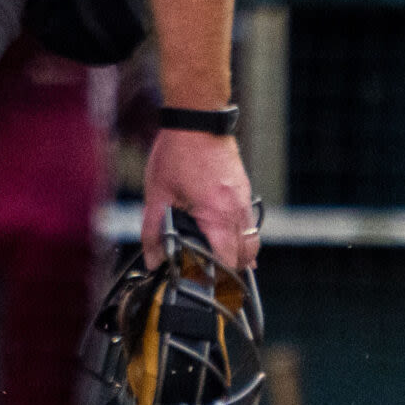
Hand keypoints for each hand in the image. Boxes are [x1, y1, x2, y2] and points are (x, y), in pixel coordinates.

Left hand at [142, 129, 256, 268]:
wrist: (198, 121)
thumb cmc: (177, 154)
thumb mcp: (157, 193)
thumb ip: (153, 230)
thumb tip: (152, 260)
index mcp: (217, 215)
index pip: (228, 261)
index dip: (216, 277)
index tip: (202, 284)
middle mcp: (237, 211)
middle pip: (246, 257)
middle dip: (231, 271)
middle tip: (209, 277)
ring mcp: (245, 201)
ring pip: (252, 241)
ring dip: (238, 255)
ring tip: (216, 262)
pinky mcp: (245, 192)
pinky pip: (249, 224)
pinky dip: (241, 237)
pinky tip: (222, 239)